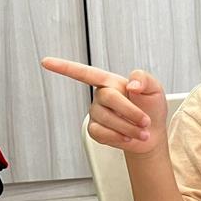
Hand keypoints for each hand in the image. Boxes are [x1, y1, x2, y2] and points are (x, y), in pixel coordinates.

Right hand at [41, 57, 167, 155]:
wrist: (152, 133)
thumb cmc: (151, 107)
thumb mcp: (154, 89)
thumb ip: (144, 79)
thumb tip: (131, 85)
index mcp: (110, 82)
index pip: (85, 73)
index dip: (65, 67)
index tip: (46, 62)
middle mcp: (100, 96)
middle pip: (108, 98)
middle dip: (130, 111)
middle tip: (146, 121)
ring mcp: (96, 113)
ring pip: (106, 118)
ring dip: (129, 127)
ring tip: (142, 131)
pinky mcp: (95, 130)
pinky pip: (101, 133)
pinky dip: (118, 137)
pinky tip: (127, 138)